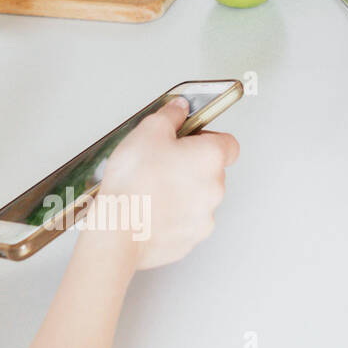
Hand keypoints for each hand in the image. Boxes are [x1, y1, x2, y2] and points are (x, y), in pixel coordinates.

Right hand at [93, 98, 239, 269]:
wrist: (120, 229)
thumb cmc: (134, 183)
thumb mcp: (147, 132)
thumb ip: (170, 115)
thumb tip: (179, 108)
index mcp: (210, 158)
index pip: (228, 142)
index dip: (206, 136)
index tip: (188, 137)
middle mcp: (215, 188)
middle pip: (210, 170)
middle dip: (188, 164)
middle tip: (159, 161)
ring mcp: (204, 217)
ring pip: (197, 197)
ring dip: (180, 191)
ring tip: (148, 187)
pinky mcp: (190, 239)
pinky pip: (184, 221)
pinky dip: (170, 215)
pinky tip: (147, 208)